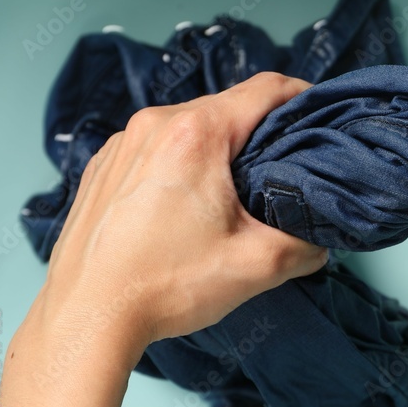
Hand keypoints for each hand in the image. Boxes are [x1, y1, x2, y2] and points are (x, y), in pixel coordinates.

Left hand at [37, 72, 328, 350]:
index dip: (302, 95)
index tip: (320, 112)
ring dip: (218, 149)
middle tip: (284, 167)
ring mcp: (121, 145)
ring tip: (235, 191)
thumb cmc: (164, 286)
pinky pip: (155, 149)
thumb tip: (320, 241)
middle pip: (226, 107)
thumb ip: (306, 246)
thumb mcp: (258, 266)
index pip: (265, 89)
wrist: (87, 318)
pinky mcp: (102, 168)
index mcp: (195, 135)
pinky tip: (187, 206)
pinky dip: (180, 164)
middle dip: (260, 131)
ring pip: (189, 128)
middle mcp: (153, 126)